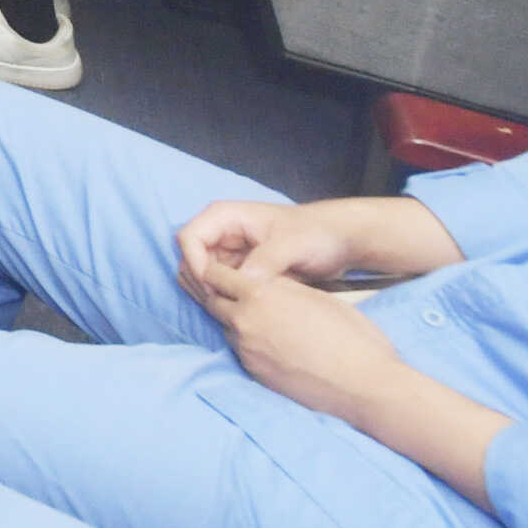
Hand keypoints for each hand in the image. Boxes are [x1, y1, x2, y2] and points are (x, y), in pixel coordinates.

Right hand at [178, 197, 373, 292]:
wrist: (338, 241)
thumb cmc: (315, 233)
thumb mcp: (292, 243)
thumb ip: (266, 260)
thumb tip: (243, 283)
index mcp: (225, 217)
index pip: (189, 238)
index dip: (196, 264)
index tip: (216, 289)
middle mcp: (221, 233)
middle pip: (190, 259)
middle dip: (201, 283)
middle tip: (224, 306)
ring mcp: (229, 253)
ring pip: (202, 275)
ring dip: (212, 293)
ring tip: (235, 310)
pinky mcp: (240, 270)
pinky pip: (221, 285)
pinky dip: (225, 298)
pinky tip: (243, 310)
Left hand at [185, 261, 406, 419]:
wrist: (366, 386)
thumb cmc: (351, 336)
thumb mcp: (315, 296)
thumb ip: (280, 286)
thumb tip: (262, 280)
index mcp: (259, 296)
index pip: (215, 275)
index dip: (216, 269)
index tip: (222, 269)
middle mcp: (245, 322)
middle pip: (212, 302)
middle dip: (218, 294)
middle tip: (232, 291)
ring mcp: (247, 351)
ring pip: (226, 327)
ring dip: (233, 320)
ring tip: (256, 318)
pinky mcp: (255, 374)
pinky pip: (240, 351)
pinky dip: (246, 342)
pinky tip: (267, 342)